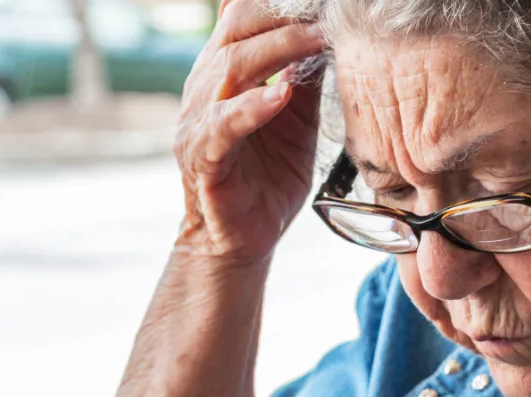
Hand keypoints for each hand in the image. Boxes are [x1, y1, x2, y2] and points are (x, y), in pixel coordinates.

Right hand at [174, 0, 324, 263]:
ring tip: (318, 40)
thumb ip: (305, 80)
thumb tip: (330, 38)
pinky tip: (279, 97)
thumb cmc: (268, 177)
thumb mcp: (296, 120)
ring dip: (279, 49)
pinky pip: (224, 125)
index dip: (282, 5)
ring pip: (231, 68)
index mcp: (227, 72)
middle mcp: (207, 87)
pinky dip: (252, 108)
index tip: (325, 3)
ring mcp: (200, 120)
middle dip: (283, 15)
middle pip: (238, 29)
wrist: (242, 238)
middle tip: (326, 13)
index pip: (247, 17)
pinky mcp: (203, 156)